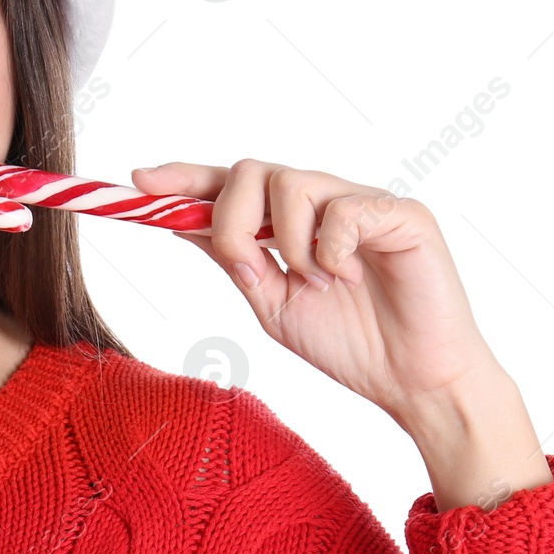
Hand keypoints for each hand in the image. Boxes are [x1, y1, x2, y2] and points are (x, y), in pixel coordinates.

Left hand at [132, 160, 551, 508]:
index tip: (138, 181)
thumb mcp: (272, 303)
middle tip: (249, 268)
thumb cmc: (353, 345)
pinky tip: (347, 279)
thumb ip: (234, 261)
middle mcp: (324, 201)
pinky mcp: (401, 212)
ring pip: (290, 182)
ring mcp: (362, 201)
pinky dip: (328, 250)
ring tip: (318, 284)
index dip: (183, 178)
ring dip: (287, 243)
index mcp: (290, 223)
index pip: (229, 184)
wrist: (414, 384)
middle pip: (249, 170)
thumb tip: (179, 223)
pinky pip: (342, 209)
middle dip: (230, 221)